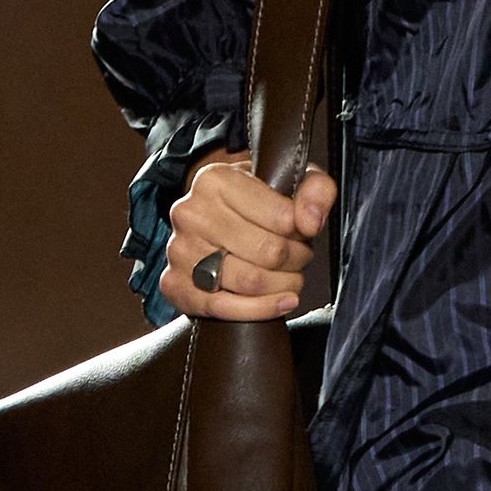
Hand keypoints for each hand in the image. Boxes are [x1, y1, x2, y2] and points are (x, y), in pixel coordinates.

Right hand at [161, 153, 338, 321]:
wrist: (216, 226)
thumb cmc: (257, 204)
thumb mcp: (291, 183)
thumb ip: (315, 190)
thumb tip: (309, 222)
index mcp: (215, 180)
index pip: (282, 218)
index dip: (303, 233)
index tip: (303, 233)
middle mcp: (190, 212)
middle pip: (267, 252)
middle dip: (296, 261)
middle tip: (300, 258)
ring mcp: (179, 250)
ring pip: (250, 282)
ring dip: (283, 285)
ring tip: (289, 276)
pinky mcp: (176, 285)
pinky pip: (225, 308)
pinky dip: (261, 310)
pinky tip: (282, 302)